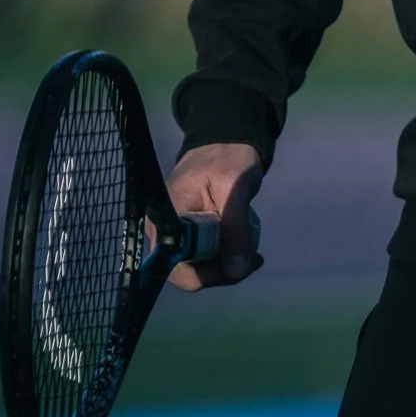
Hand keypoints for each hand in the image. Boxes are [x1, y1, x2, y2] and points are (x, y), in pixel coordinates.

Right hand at [158, 141, 263, 290]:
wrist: (225, 141)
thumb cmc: (228, 158)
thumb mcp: (236, 188)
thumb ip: (236, 229)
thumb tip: (236, 271)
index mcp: (166, 218)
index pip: (178, 268)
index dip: (209, 275)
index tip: (241, 264)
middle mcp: (161, 231)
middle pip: (188, 272)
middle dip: (223, 270)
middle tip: (254, 257)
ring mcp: (172, 234)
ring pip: (197, 268)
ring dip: (226, 264)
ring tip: (252, 249)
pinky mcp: (185, 234)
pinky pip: (201, 257)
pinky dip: (223, 256)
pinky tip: (244, 246)